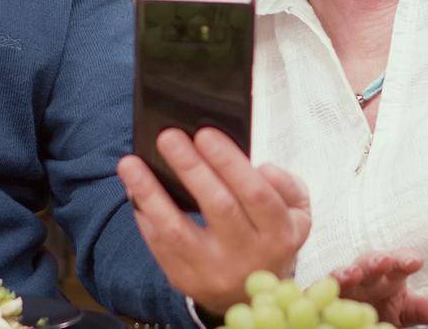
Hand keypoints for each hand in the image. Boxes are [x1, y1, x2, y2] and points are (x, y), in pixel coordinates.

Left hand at [117, 128, 311, 313]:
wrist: (253, 293)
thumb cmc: (271, 238)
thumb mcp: (297, 214)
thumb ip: (287, 186)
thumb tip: (261, 168)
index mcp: (278, 233)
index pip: (255, 194)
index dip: (229, 163)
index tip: (204, 134)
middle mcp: (247, 255)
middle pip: (218, 207)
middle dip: (191, 168)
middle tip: (168, 137)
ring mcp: (213, 271)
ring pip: (177, 232)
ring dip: (151, 194)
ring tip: (130, 164)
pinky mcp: (185, 280)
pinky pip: (159, 246)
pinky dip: (144, 216)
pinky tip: (133, 190)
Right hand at [331, 251, 427, 326]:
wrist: (348, 319)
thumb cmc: (380, 310)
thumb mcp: (406, 313)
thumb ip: (427, 311)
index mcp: (389, 276)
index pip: (399, 262)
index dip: (405, 259)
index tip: (415, 262)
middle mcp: (366, 276)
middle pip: (372, 262)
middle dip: (377, 260)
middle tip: (385, 262)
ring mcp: (343, 284)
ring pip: (345, 271)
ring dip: (350, 271)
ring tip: (355, 273)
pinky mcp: (323, 294)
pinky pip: (323, 287)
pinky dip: (327, 285)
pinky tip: (335, 284)